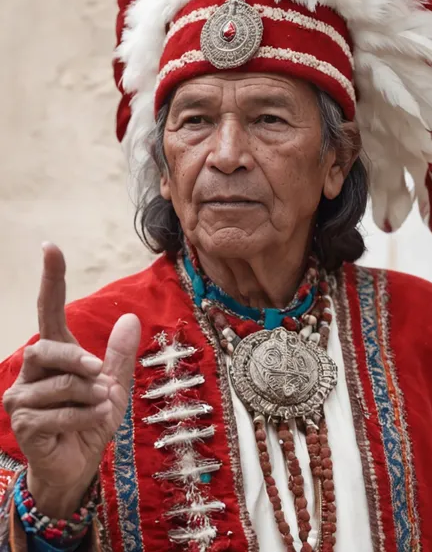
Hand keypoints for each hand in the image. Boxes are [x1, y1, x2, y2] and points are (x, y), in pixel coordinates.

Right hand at [3, 243, 140, 518]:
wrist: (79, 465)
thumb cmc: (92, 420)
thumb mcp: (113, 385)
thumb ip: (119, 355)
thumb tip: (131, 318)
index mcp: (56, 354)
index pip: (48, 309)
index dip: (51, 278)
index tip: (50, 246)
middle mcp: (32, 369)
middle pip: (49, 347)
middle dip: (79, 361)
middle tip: (99, 375)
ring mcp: (21, 394)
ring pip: (60, 384)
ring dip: (88, 398)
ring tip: (98, 407)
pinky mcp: (21, 421)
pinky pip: (57, 413)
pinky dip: (82, 419)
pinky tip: (87, 424)